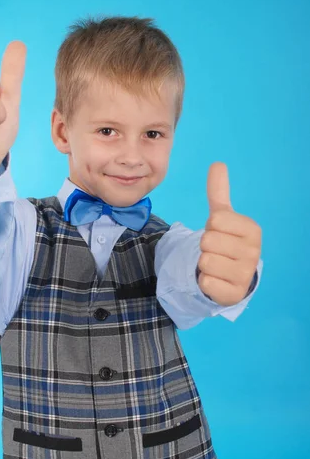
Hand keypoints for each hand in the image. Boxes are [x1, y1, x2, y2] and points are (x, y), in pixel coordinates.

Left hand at [197, 162, 261, 306]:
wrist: (232, 276)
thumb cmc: (227, 243)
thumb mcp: (223, 218)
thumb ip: (219, 193)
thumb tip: (218, 164)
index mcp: (253, 230)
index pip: (216, 220)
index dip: (211, 227)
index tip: (221, 234)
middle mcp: (253, 252)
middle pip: (208, 241)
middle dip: (206, 246)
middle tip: (217, 251)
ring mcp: (245, 275)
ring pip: (205, 261)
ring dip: (204, 264)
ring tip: (217, 265)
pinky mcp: (233, 294)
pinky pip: (205, 282)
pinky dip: (204, 281)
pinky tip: (216, 280)